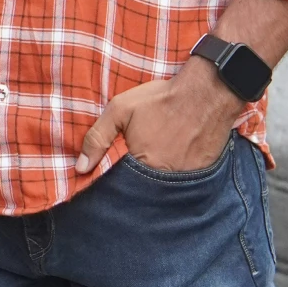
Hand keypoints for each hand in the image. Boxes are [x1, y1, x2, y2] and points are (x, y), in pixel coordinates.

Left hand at [76, 63, 236, 177]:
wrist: (207, 93)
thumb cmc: (161, 100)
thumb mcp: (121, 110)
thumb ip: (97, 137)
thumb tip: (80, 167)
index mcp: (141, 166)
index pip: (121, 188)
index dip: (116, 183)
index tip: (112, 179)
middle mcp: (163, 179)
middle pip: (143, 192)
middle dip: (136, 186)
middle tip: (140, 166)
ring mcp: (185, 180)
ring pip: (164, 191)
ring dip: (157, 185)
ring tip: (156, 165)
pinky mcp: (202, 175)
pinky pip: (185, 186)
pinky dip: (177, 180)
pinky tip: (175, 163)